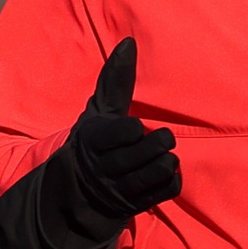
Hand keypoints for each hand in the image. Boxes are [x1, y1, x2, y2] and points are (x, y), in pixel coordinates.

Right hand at [64, 40, 180, 221]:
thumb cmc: (94, 142)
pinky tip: (166, 172)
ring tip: (164, 155)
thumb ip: (114, 79)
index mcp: (92, 141)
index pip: (122, 132)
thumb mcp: (98, 112)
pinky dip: (170, 180)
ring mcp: (118, 190)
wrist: (77, 192)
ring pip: (153, 174)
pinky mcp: (133, 206)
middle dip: (158, 143)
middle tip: (162, 138)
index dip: (134, 129)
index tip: (136, 128)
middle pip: (141, 154)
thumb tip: (129, 43)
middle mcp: (103, 167)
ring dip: (166, 162)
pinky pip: (163, 193)